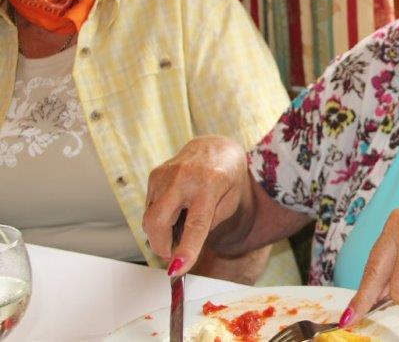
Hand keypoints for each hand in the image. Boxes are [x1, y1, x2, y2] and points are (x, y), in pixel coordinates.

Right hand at [142, 135, 250, 276]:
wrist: (216, 147)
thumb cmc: (227, 177)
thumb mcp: (229, 203)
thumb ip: (207, 225)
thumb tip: (182, 248)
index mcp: (210, 184)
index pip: (196, 224)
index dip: (185, 250)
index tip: (176, 270)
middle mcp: (184, 178)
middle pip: (158, 222)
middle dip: (160, 246)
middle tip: (173, 255)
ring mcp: (165, 174)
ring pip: (150, 218)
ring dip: (161, 232)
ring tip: (181, 222)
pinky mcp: (154, 175)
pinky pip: (150, 207)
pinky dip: (159, 217)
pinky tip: (175, 209)